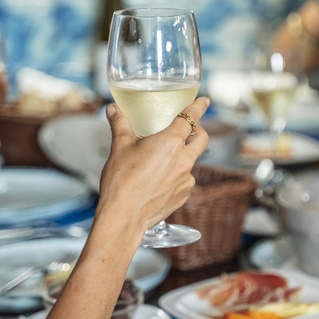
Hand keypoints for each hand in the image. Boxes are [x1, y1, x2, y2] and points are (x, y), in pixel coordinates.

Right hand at [98, 98, 210, 230]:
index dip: (199, 107)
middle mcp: (184, 160)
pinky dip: (176, 176)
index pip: (191, 118)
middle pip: (202, 139)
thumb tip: (113, 109)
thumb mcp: (119, 147)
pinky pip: (185, 180)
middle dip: (199, 131)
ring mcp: (186, 179)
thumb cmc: (121, 181)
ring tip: (162, 160)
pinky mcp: (183, 195)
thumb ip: (120, 124)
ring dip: (182, 156)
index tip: (205, 101)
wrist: (123, 217)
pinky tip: (159, 180)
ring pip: (191, 161)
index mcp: (171, 142)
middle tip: (189, 129)